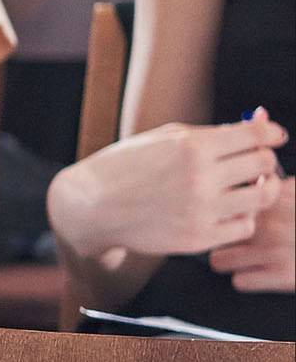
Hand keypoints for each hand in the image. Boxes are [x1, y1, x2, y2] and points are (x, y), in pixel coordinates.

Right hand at [49, 115, 287, 264]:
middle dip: (265, 161)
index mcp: (191, 146)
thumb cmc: (128, 166)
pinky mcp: (198, 238)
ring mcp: (200, 210)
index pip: (256, 136)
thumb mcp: (163, 138)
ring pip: (262, 197)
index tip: (271, 137)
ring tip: (246, 188)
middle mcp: (199, 177)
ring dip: (261, 190)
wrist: (90, 206)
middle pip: (265, 164)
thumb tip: (263, 122)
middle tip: (255, 164)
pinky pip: (244, 227)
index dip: (270, 134)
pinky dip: (242, 217)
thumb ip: (213, 132)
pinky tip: (226, 210)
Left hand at [210, 173, 293, 293]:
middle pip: (213, 231)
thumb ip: (274, 180)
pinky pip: (240, 282)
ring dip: (229, 261)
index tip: (219, 215)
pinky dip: (247, 280)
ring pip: (218, 260)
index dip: (219, 210)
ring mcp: (274, 249)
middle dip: (218, 237)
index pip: (221, 201)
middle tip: (230, 240)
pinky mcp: (285, 276)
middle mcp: (268, 222)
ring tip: (243, 259)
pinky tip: (260, 274)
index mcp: (271, 197)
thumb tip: (258, 156)